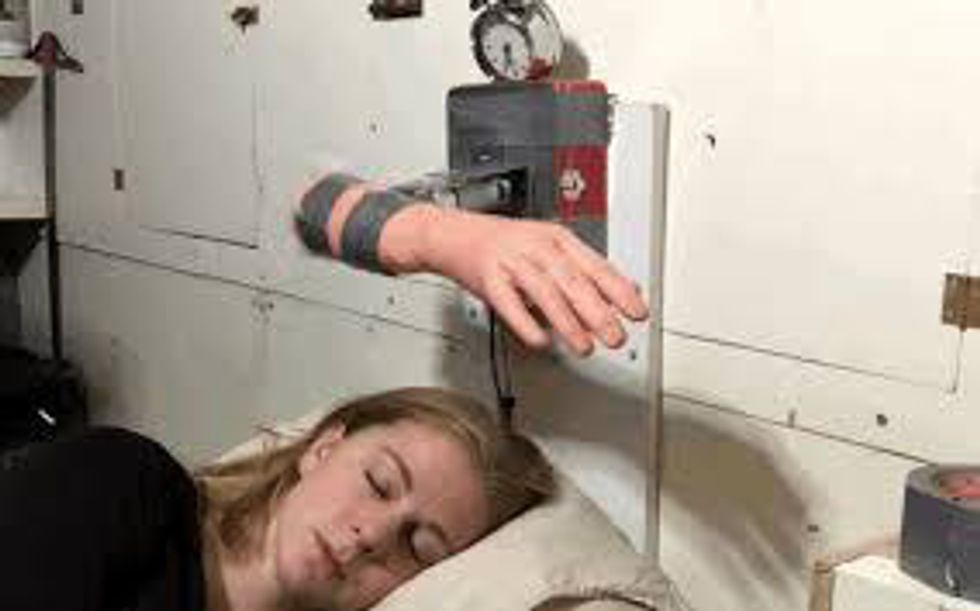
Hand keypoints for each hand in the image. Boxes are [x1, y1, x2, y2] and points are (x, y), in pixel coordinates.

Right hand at [392, 206, 649, 355]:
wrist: (453, 234)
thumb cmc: (503, 245)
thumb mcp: (549, 247)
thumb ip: (584, 269)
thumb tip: (626, 290)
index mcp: (558, 239)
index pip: (596, 266)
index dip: (619, 290)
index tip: (638, 312)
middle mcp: (537, 247)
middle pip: (574, 281)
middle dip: (599, 312)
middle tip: (616, 337)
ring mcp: (511, 261)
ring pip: (546, 293)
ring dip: (568, 324)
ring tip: (584, 347)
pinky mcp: (488, 278)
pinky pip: (509, 303)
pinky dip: (526, 323)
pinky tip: (541, 341)